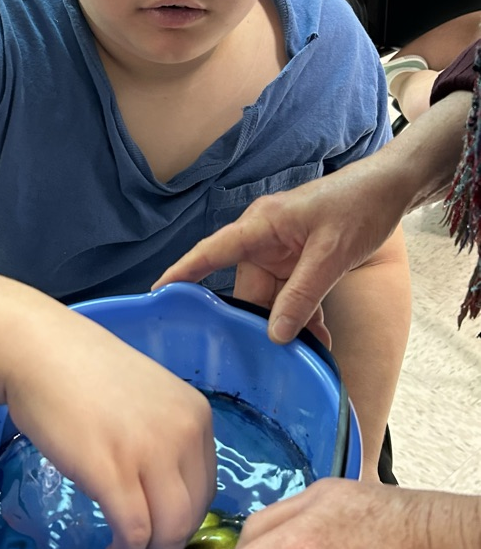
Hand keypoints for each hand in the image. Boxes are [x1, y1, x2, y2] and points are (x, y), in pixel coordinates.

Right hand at [1, 300, 216, 548]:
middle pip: (192, 514)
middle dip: (169, 547)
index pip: (206, 487)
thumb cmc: (85, 372)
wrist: (40, 351)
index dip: (184, 520)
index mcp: (196, 414)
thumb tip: (170, 493)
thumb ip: (167, 437)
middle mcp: (184, 432)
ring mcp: (149, 451)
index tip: (160, 533)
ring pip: (169, 531)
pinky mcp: (112, 471)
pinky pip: (134, 531)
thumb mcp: (147, 399)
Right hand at [153, 163, 400, 344]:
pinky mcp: (299, 261)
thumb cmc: (357, 207)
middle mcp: (264, 239)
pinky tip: (318, 339)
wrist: (390, 191)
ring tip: (308, 352)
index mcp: (261, 226)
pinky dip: (302, 316)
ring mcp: (281, 251)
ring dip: (287, 325)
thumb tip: (275, 335)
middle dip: (258, 323)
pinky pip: (291, 295)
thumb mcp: (330, 255)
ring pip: (271, 298)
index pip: (212, 252)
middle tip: (270, 358)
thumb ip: (302, 295)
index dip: (183, 273)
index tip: (158, 295)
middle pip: (246, 289)